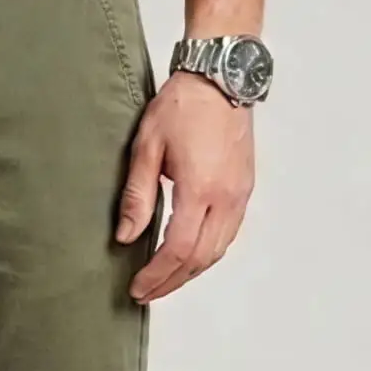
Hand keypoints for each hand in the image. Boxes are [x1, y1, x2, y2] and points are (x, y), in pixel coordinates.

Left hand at [116, 72, 255, 303]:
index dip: (156, 275)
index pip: (177, 250)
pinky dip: (206, 254)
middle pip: (199, 259)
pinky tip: (188, 257)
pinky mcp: (244, 189)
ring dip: (189, 272)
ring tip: (163, 281)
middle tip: (146, 293)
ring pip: (217, 251)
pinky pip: (227, 235)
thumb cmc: (183, 104)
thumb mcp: (147, 147)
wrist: (220, 77)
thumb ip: (137, 196)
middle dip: (171, 282)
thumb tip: (127, 237)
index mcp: (200, 189)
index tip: (137, 288)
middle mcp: (226, 197)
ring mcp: (239, 195)